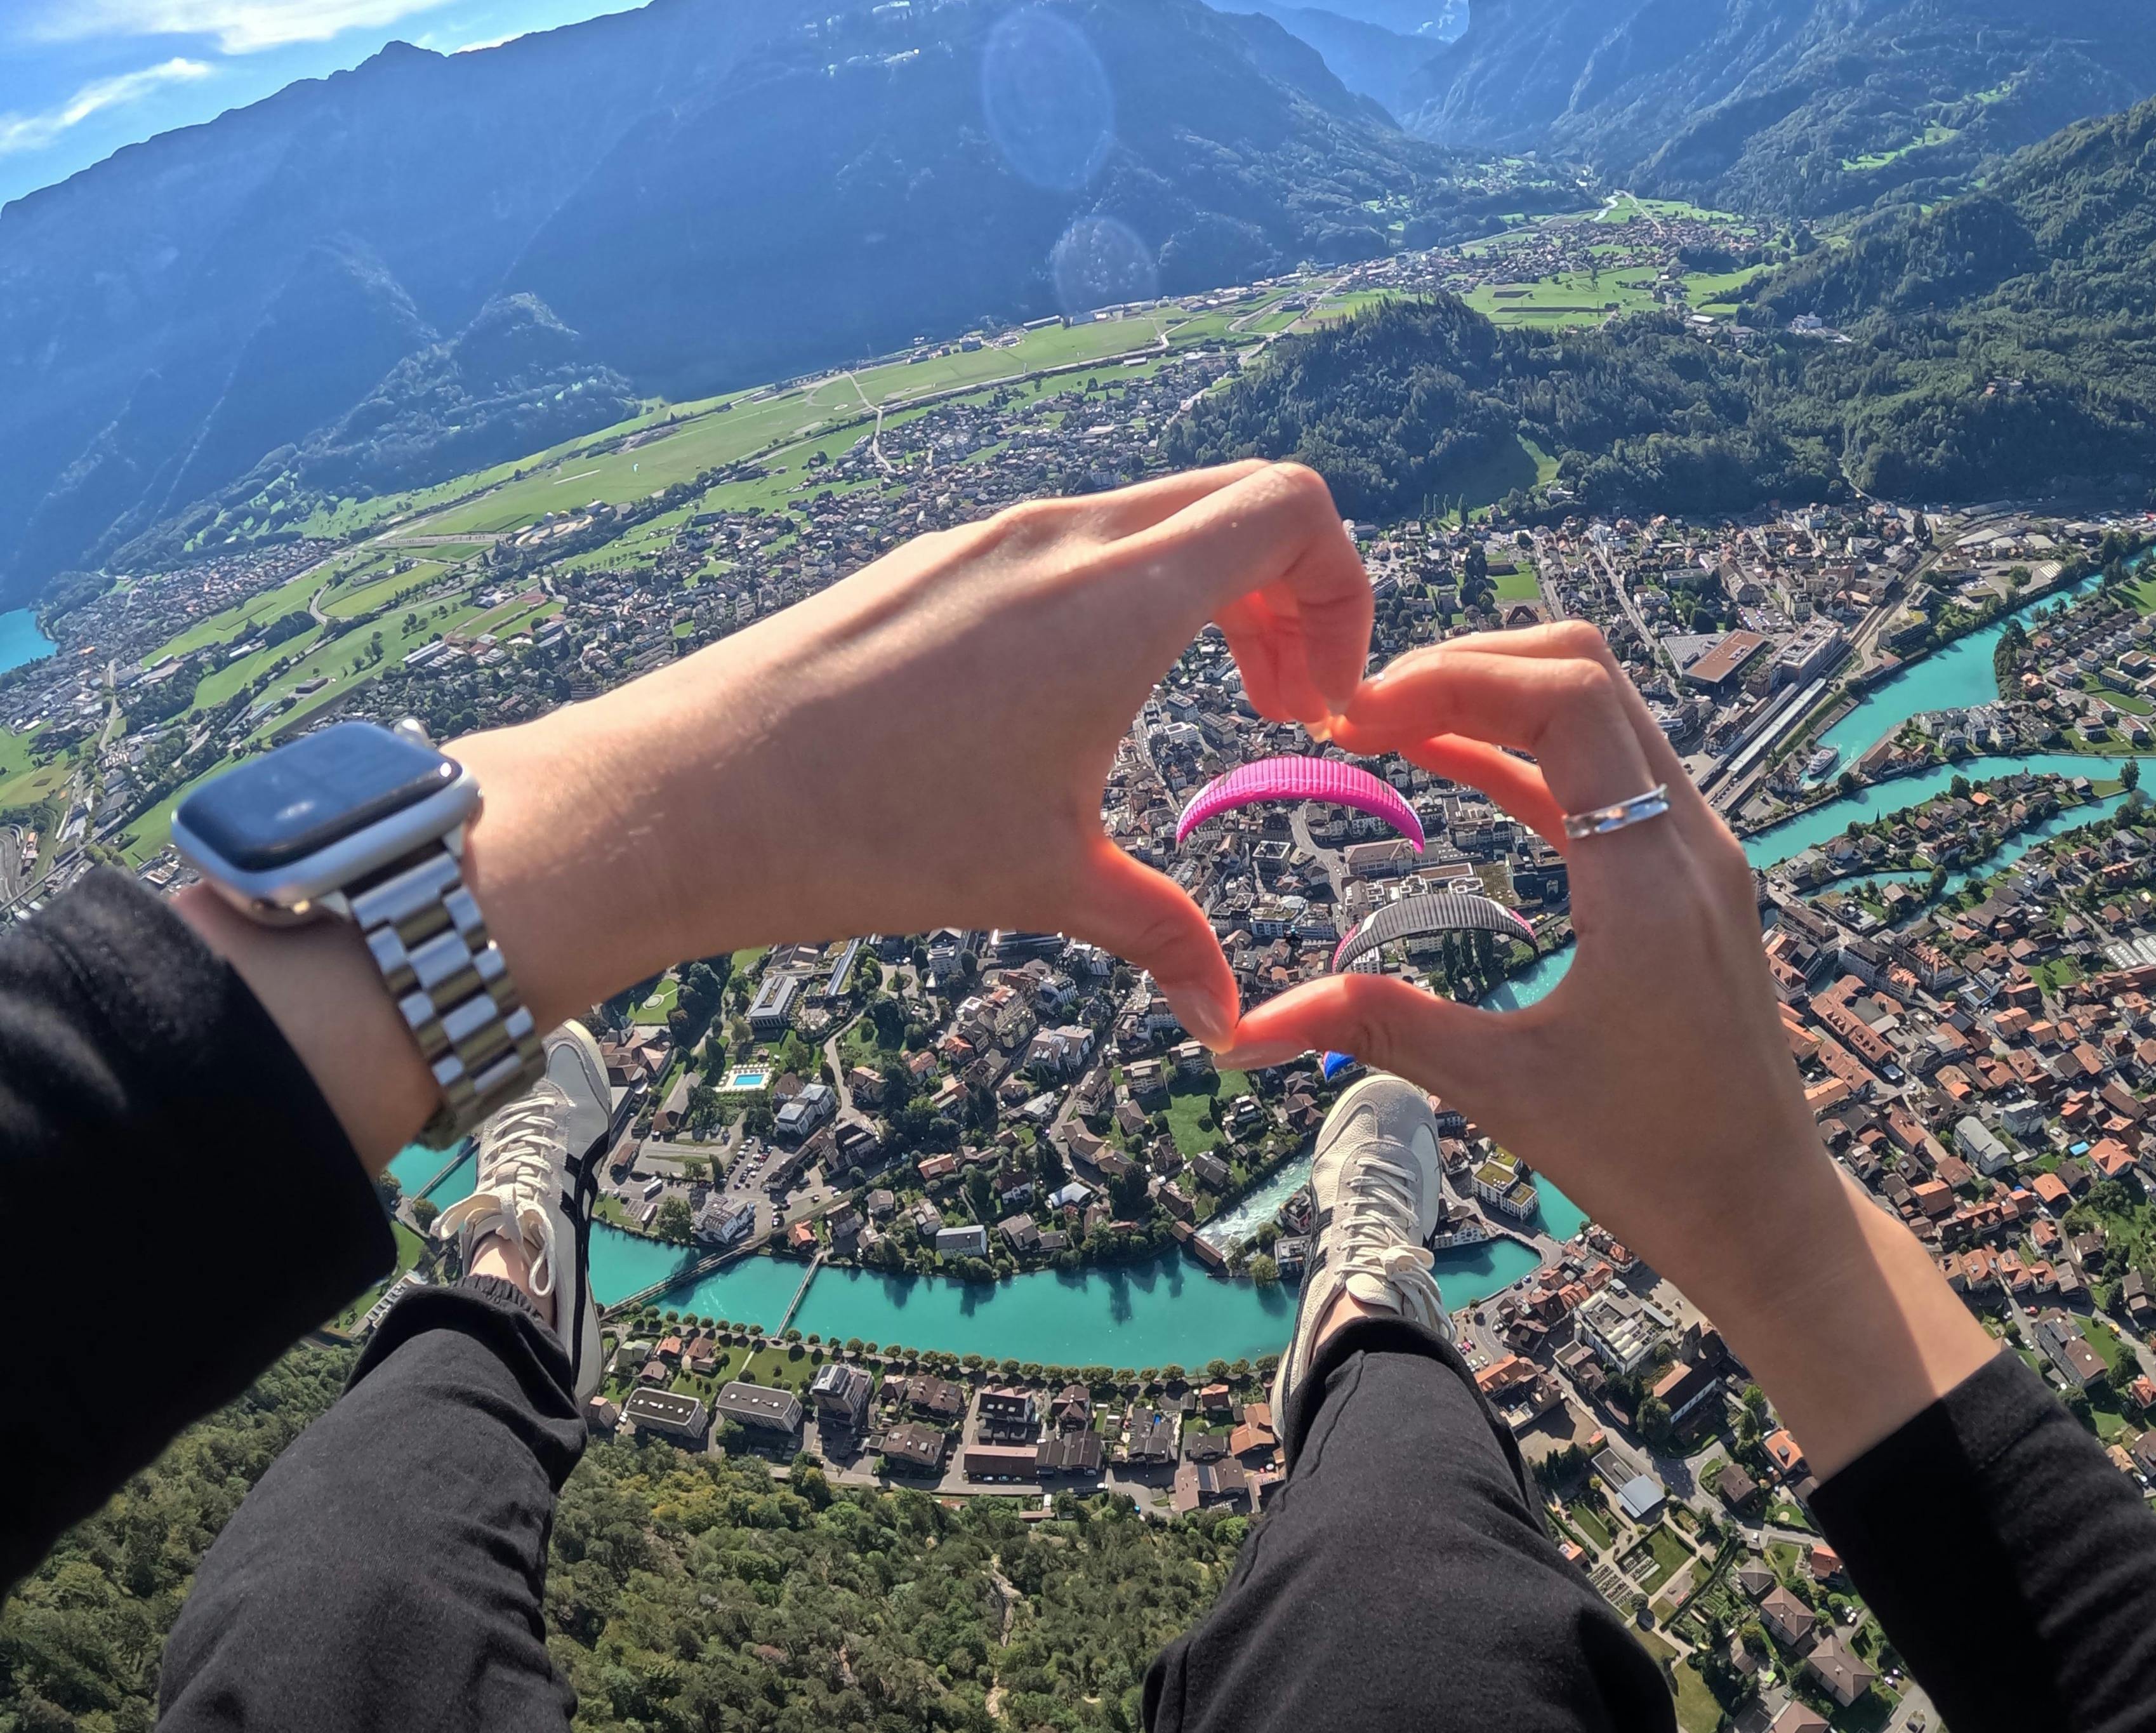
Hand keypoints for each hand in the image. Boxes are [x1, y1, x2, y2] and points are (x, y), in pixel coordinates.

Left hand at [454, 461, 1370, 1048]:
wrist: (690, 793)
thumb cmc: (875, 832)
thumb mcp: (1047, 884)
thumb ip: (1165, 938)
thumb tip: (1230, 1027)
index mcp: (1121, 599)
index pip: (1293, 507)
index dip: (1343, 594)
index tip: (1317, 707)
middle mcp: (1063, 538)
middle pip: (1235, 501)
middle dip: (1289, 595)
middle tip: (1278, 706)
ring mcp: (988, 538)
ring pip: (1146, 520)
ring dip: (1201, 597)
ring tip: (1185, 704)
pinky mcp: (930, 560)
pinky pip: (1063, 546)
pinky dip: (1115, 600)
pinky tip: (1072, 701)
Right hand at [1213, 622, 1994, 1472]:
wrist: (1766, 1216)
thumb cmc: (1652, 1162)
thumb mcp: (1503, 1090)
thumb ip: (1378, 1030)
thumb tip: (1243, 1030)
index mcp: (1651, 880)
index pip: (1566, 700)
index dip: (1455, 679)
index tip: (1361, 717)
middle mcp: (1690, 842)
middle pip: (1587, 675)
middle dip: (1469, 667)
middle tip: (1366, 708)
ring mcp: (1697, 854)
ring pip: (1603, 714)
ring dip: (1498, 699)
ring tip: (1391, 723)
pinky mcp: (1688, 880)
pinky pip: (1606, 776)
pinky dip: (1526, 752)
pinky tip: (1449, 763)